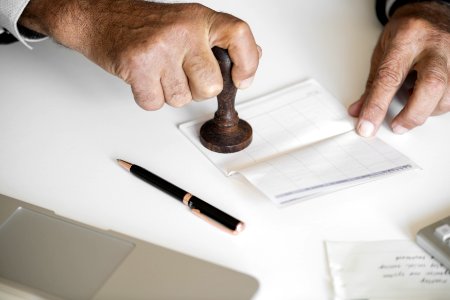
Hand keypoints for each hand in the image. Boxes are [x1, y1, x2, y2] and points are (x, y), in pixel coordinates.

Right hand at [19, 0, 260, 109]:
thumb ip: (218, 42)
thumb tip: (250, 60)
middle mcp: (184, 30)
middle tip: (180, 74)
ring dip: (169, 93)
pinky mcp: (139, 65)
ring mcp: (161, 47)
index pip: (239, 35)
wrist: (98, 17)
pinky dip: (148, 98)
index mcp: (200, 18)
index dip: (248, 63)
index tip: (241, 80)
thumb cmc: (143, 24)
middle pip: (211, 86)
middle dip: (196, 90)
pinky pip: (156, 103)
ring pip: (182, 99)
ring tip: (156, 71)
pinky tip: (142, 77)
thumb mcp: (187, 23)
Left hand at [348, 1, 449, 136]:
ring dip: (425, 110)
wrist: (431, 12)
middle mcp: (435, 45)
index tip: (367, 126)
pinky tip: (426, 99)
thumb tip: (359, 111)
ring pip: (446, 95)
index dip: (377, 105)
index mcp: (407, 39)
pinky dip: (437, 105)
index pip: (390, 77)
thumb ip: (372, 84)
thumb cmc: (406, 31)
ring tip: (412, 106)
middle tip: (396, 126)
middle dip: (412, 114)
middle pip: (431, 85)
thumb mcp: (382, 51)